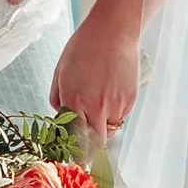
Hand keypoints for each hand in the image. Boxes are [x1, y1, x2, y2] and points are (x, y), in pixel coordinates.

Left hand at [53, 7, 139, 140]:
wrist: (114, 31)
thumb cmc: (85, 46)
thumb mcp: (60, 70)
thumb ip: (57, 97)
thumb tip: (61, 115)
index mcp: (74, 100)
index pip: (73, 138)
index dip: (75, 149)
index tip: (76, 156)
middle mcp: (95, 107)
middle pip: (94, 143)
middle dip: (90, 146)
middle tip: (88, 142)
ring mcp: (115, 105)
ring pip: (109, 130)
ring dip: (103, 125)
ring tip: (101, 102)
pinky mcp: (130, 100)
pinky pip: (121, 116)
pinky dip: (116, 111)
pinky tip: (112, 90)